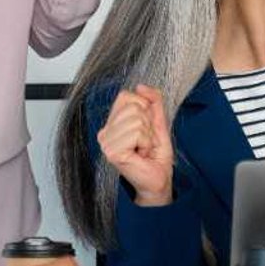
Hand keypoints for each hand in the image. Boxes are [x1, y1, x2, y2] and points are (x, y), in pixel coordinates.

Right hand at [97, 85, 173, 204]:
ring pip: (136, 119)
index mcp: (112, 123)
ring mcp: (106, 142)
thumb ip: (153, 101)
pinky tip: (140, 153)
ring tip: (143, 148)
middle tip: (145, 141)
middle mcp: (105, 132)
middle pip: (132, 106)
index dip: (143, 107)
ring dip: (147, 135)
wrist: (159, 179)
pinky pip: (136, 132)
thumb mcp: (157, 122)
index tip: (145, 128)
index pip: (125, 96)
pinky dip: (145, 142)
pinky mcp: (112, 152)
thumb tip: (141, 86)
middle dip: (147, 123)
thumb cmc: (156, 156)